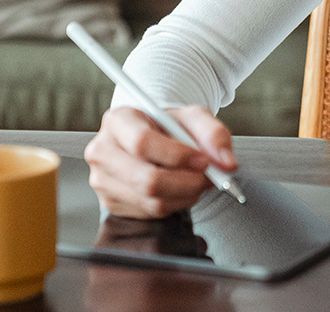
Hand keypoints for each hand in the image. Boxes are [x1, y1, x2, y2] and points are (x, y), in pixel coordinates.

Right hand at [84, 105, 238, 218]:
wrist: (152, 139)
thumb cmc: (168, 126)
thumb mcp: (193, 117)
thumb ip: (213, 133)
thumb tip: (226, 162)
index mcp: (118, 120)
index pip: (143, 143)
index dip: (178, 156)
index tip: (204, 160)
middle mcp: (103, 151)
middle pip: (146, 179)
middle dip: (187, 182)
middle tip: (208, 176)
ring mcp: (103, 180)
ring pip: (152, 200)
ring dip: (186, 195)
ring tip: (197, 180)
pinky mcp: (110, 203)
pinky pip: (151, 212)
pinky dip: (175, 203)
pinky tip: (180, 188)